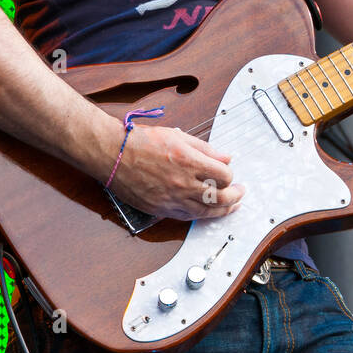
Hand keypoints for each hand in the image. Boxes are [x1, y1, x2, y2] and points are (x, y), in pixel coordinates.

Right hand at [106, 120, 244, 220]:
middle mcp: (182, 182)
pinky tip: (206, 211)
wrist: (112, 154)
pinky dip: (200, 215)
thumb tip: (226, 158)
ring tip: (231, 207)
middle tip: (240, 193)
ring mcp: (170, 198)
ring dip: (222, 211)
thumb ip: (206, 149)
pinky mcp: (159, 209)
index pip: (224, 175)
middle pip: (219, 197)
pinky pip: (186, 217)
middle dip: (234, 197)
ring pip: (204, 212)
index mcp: (189, 161)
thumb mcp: (178, 136)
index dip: (230, 175)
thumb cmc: (142, 141)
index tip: (228, 173)